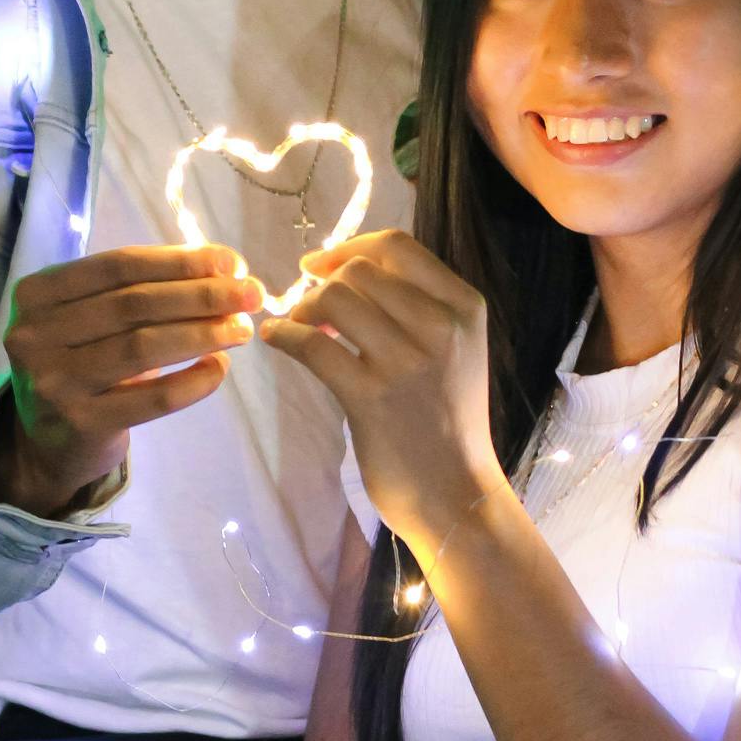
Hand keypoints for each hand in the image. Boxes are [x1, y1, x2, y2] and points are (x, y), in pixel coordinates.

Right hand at [0, 244, 260, 520]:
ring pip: (143, 347)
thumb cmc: (82, 362)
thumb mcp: (92, 318)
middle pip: (134, 304)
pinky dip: (194, 381)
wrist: (48, 442)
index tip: (230, 262)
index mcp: (37, 294)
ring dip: (203, 333)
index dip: (179, 261)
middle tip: (251, 294)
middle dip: (202, 295)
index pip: (118, 265)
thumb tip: (223, 270)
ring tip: (242, 328)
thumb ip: (142, 290)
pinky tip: (220, 367)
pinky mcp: (82, 423)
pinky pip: (153, 399)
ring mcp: (55, 382)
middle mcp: (35, 335)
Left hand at [259, 228, 503, 557]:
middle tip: (310, 308)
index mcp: (464, 308)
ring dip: (303, 308)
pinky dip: (284, 335)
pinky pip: (312, 346)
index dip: (349, 248)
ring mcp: (407, 363)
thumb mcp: (456, 349)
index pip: (397, 247)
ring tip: (298, 327)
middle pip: (360, 272)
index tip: (321, 265)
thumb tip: (350, 269)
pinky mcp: (371, 398)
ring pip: (334, 299)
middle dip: (323, 283)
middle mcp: (441, 327)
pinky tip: (276, 340)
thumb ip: (420, 305)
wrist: (457, 492)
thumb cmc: (449, 420)